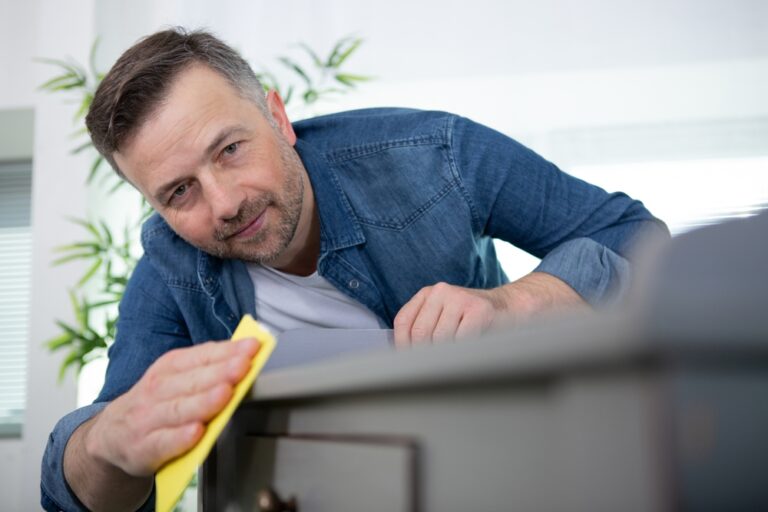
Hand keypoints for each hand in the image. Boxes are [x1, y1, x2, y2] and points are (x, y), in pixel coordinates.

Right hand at [84, 338, 259, 476]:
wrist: (110, 437)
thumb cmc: (155, 404)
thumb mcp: (175, 380)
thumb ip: (206, 370)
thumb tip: (245, 356)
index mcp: (167, 369)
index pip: (200, 356)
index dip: (226, 351)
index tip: (252, 346)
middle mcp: (155, 390)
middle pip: (192, 381)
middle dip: (220, 372)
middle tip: (243, 366)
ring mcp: (147, 420)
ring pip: (178, 409)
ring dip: (204, 401)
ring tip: (225, 394)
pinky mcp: (142, 448)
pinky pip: (163, 443)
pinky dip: (180, 438)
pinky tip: (197, 432)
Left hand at [393, 272, 586, 345]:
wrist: (511, 307)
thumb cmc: (473, 319)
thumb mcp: (443, 317)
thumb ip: (424, 330)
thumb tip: (402, 359)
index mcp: (427, 293)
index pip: (403, 323)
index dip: (403, 347)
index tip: (409, 363)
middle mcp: (441, 291)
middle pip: (421, 334)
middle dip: (424, 355)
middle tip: (433, 368)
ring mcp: (460, 298)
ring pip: (440, 340)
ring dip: (447, 356)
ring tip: (455, 360)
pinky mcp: (479, 309)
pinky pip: (462, 340)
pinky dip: (464, 353)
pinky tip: (470, 353)